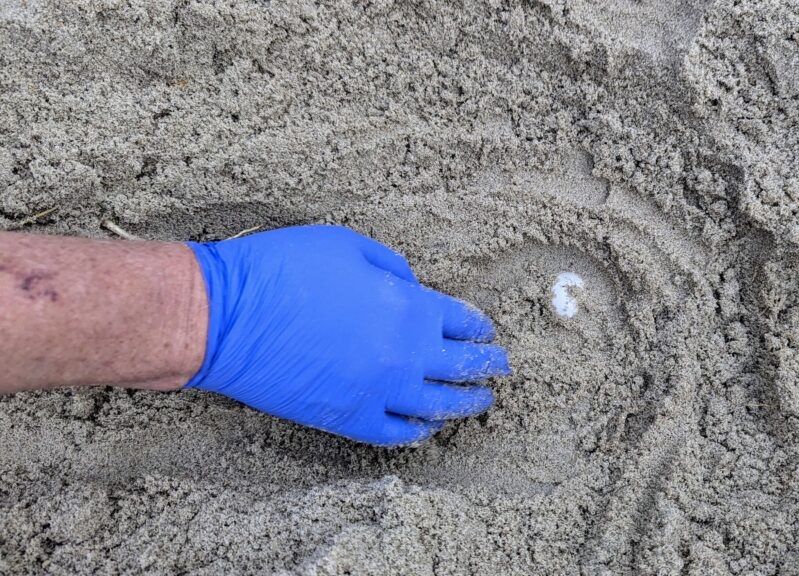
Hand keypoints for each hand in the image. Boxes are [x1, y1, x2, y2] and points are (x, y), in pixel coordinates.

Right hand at [184, 225, 509, 445]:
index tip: (487, 331)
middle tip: (502, 368)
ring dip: (466, 404)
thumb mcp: (349, 245)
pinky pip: (396, 434)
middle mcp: (405, 355)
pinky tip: (429, 427)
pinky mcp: (347, 419)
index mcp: (410, 308)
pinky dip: (419, 432)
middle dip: (489, 367)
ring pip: (439, 407)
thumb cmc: (284, 268)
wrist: (226, 316)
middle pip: (463, 367)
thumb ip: (393, 268)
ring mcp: (378, 392)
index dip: (479, 327)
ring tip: (480, 402)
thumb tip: (412, 288)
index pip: (463, 322)